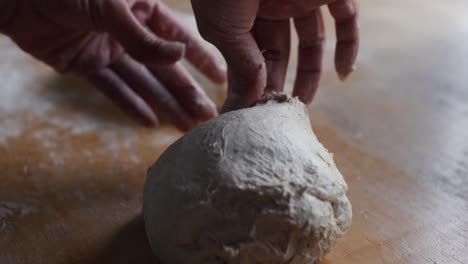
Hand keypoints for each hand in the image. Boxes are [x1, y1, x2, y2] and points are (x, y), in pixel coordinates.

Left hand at [1, 0, 225, 130]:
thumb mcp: (110, 7)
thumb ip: (143, 37)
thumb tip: (178, 57)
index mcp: (141, 8)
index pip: (178, 37)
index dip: (201, 58)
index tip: (221, 77)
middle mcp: (128, 31)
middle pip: (163, 67)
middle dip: (186, 92)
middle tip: (207, 116)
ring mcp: (107, 48)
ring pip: (142, 82)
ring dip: (164, 104)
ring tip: (186, 126)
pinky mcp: (85, 64)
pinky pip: (112, 88)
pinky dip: (129, 105)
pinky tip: (149, 123)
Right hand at [191, 0, 358, 110]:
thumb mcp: (225, 30)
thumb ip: (241, 66)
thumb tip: (245, 105)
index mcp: (242, 14)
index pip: (250, 56)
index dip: (253, 84)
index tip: (254, 112)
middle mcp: (271, 6)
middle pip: (279, 53)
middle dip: (278, 83)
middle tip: (277, 113)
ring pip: (311, 41)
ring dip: (312, 73)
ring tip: (304, 104)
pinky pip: (346, 19)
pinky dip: (349, 46)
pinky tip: (344, 74)